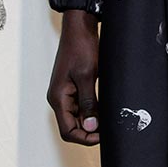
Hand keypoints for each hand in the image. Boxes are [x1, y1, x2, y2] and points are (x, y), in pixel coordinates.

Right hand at [47, 8, 101, 143]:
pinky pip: (81, 107)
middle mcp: (59, 99)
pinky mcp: (72, 88)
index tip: (103, 135)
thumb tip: (91, 126)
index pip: (68, 131)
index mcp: (58, 98)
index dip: (85, 137)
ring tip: (109, 118)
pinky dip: (93, 111)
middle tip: (109, 128)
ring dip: (92, 121)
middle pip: (72, 127)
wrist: (79, 29)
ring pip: (77, 118)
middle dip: (90, 131)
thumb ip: (88, 103)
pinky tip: (105, 108)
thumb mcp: (87, 76)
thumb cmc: (80, 47)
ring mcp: (65, 94)